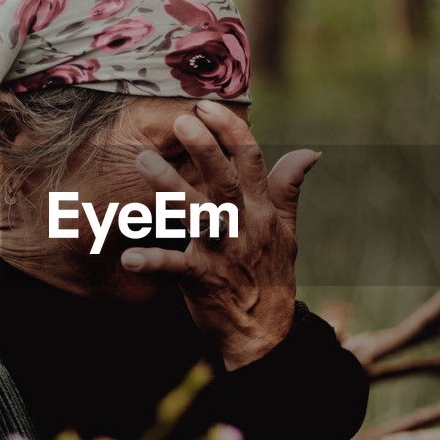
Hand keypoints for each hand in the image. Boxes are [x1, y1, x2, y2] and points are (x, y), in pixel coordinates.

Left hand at [121, 100, 319, 370]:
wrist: (266, 334)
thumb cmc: (271, 275)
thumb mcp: (286, 231)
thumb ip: (288, 188)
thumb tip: (309, 151)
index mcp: (261, 211)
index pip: (251, 160)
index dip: (230, 131)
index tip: (207, 106)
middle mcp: (243, 226)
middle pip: (226, 181)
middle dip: (205, 149)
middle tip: (182, 121)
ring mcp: (222, 253)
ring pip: (198, 214)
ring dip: (171, 187)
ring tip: (144, 161)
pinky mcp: (203, 281)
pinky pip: (176, 268)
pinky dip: (154, 261)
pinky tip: (131, 256)